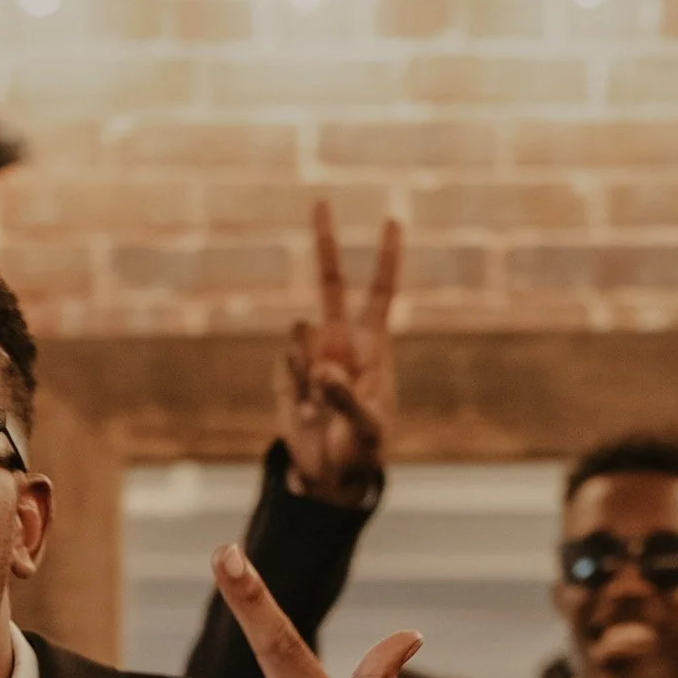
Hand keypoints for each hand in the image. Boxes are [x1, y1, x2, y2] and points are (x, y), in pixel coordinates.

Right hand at [278, 200, 399, 502]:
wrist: (331, 476)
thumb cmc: (364, 449)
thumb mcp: (368, 428)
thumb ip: (348, 397)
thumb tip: (322, 367)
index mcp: (373, 346)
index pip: (380, 293)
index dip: (386, 259)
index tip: (392, 220)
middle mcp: (340, 341)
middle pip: (329, 283)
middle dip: (325, 241)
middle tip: (320, 200)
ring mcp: (311, 355)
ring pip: (299, 333)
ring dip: (308, 365)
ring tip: (321, 405)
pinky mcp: (287, 375)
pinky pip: (285, 367)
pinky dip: (294, 391)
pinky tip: (305, 414)